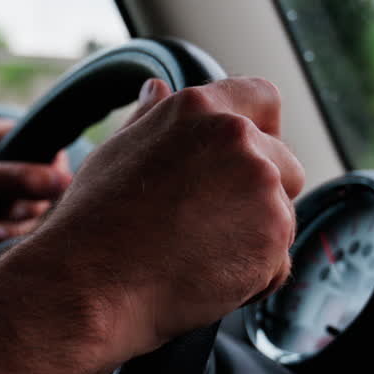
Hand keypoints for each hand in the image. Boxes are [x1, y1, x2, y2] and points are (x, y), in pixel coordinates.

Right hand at [0, 77, 303, 373]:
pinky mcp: (273, 237)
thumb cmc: (92, 223)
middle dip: (256, 195)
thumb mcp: (115, 152)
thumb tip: (158, 89)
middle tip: (205, 225)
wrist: (90, 284)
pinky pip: (280, 260)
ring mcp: (260, 187)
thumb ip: (150, 118)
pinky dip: (253, 276)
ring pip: (282, 214)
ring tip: (197, 256)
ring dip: (254, 238)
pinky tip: (205, 278)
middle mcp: (237, 138)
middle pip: (282, 162)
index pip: (261, 97)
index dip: (259, 130)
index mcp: (198, 109)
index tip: (239, 162)